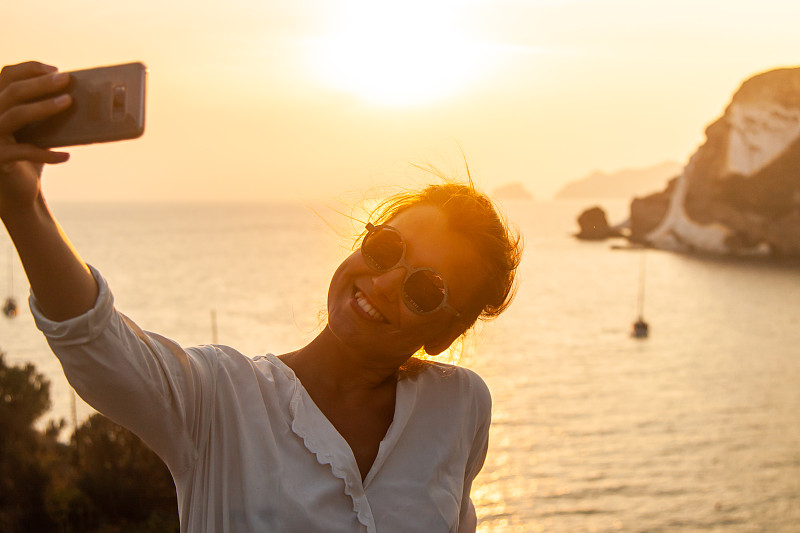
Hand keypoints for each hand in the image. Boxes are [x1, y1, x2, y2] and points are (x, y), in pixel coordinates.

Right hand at [0, 61, 71, 215]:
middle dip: (40, 83)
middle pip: (12, 91)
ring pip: (15, 114)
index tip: (57, 70)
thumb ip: (48, 113)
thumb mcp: (40, 130)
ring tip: (68, 103)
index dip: (30, 69)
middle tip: (66, 80)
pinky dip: (46, 154)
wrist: (18, 192)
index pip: (7, 75)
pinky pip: (23, 152)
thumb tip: (80, 96)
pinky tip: (65, 156)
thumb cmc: (31, 155)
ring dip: (43, 107)